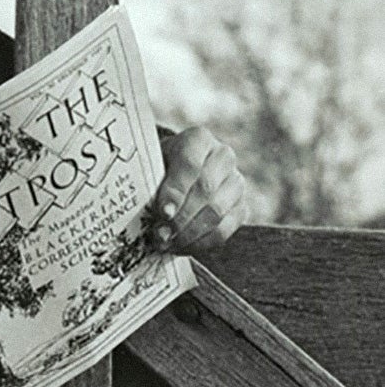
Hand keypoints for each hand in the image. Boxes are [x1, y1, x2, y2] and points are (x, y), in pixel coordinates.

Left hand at [153, 126, 246, 252]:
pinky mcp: (242, 206)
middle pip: (205, 191)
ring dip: (189, 234)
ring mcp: (236, 182)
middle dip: (180, 218)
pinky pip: (225, 230)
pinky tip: (182, 247)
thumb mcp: (153, 162)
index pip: (190, 165)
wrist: (181, 168)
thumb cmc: (161, 165)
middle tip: (160, 235)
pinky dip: (202, 242)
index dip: (176, 191)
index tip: (163, 213)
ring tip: (167, 244)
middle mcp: (223, 157)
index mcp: (199, 139)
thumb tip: (144, 207)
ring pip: (216, 213)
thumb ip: (152, 179)